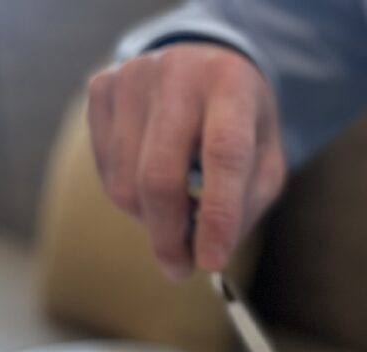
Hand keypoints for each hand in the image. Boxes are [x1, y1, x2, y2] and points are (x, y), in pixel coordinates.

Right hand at [87, 45, 284, 279]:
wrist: (202, 66)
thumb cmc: (240, 125)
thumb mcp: (265, 163)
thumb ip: (244, 208)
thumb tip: (206, 256)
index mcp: (231, 83)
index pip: (223, 155)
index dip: (217, 216)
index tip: (210, 262)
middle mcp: (178, 71)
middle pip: (159, 176)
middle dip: (169, 237)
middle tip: (181, 269)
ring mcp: (132, 76)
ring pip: (126, 183)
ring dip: (151, 218)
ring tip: (177, 210)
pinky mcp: (101, 89)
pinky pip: (106, 172)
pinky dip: (130, 197)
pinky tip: (151, 181)